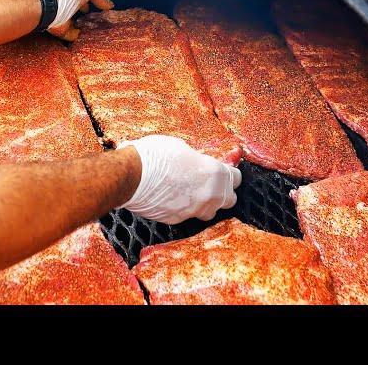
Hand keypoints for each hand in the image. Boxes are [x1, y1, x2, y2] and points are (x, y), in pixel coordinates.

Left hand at [44, 0, 113, 40]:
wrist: (49, 3)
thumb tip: (108, 4)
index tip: (102, 5)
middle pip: (79, 6)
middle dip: (88, 12)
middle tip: (99, 18)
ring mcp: (62, 14)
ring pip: (76, 21)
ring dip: (83, 25)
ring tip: (95, 29)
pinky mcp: (59, 28)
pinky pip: (70, 34)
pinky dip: (76, 36)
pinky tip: (85, 37)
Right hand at [116, 135, 241, 224]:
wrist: (131, 176)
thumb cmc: (155, 156)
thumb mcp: (182, 147)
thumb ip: (196, 160)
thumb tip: (196, 162)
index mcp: (215, 174)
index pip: (236, 178)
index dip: (229, 173)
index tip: (224, 170)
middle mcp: (209, 196)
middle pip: (229, 199)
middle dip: (222, 191)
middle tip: (210, 182)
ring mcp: (193, 211)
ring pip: (209, 211)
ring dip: (205, 203)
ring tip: (191, 191)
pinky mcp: (177, 219)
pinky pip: (187, 214)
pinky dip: (183, 207)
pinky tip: (172, 196)